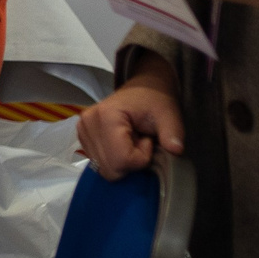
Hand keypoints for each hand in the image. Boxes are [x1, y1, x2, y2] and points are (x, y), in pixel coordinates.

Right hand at [78, 64, 184, 179]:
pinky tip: (122, 145)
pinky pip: (100, 164)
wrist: (143, 88)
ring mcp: (82, 131)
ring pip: (104, 169)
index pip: (121, 159)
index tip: (148, 139)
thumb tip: (176, 150)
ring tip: (132, 142)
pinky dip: (115, 161)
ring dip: (123, 162)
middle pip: (110, 169)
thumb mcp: (168, 114)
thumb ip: (172, 133)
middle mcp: (87, 124)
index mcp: (105, 116)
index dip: (141, 158)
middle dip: (131, 162)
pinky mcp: (83, 137)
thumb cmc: (155, 99)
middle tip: (140, 142)